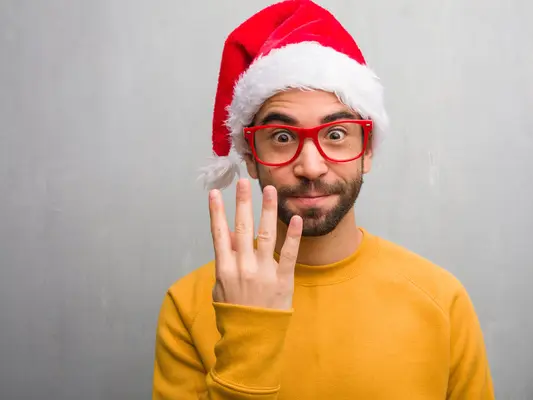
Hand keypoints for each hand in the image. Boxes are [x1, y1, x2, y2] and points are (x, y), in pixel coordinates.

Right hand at [209, 178, 302, 309]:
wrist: (251, 337)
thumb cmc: (234, 311)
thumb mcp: (221, 286)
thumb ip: (225, 260)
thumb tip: (228, 235)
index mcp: (225, 268)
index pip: (219, 234)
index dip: (216, 212)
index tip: (216, 193)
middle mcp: (243, 267)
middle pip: (242, 228)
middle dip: (242, 202)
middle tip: (244, 182)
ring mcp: (263, 272)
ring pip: (265, 235)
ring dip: (267, 210)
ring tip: (269, 191)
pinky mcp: (283, 280)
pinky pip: (289, 254)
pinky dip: (292, 236)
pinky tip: (295, 218)